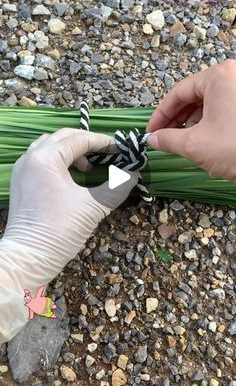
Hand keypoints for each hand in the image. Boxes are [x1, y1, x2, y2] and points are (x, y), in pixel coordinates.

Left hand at [0, 128, 136, 342]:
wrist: (28, 259)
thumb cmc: (60, 231)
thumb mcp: (93, 206)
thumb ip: (118, 185)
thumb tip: (134, 172)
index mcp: (45, 158)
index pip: (79, 140)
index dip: (103, 142)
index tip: (122, 149)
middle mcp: (30, 157)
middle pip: (62, 137)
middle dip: (87, 143)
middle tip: (107, 154)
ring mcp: (22, 169)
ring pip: (49, 146)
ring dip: (71, 151)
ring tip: (88, 167)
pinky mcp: (20, 182)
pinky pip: (41, 159)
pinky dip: (58, 161)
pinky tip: (71, 176)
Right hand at [147, 60, 235, 180]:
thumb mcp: (195, 144)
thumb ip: (168, 139)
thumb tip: (153, 139)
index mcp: (218, 77)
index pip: (178, 93)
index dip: (161, 114)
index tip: (152, 130)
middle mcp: (233, 77)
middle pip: (194, 96)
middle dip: (177, 119)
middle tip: (164, 137)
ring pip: (209, 103)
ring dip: (192, 122)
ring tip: (182, 141)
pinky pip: (224, 109)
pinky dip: (209, 123)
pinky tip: (202, 139)